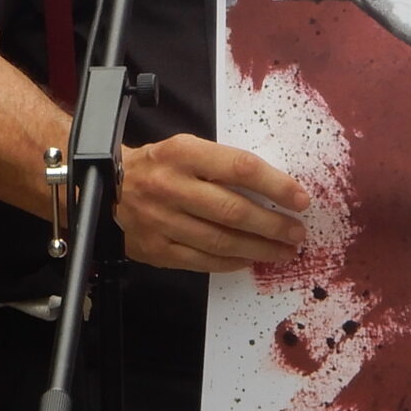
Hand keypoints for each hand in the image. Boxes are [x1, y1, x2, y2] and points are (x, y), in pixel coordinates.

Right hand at [115, 133, 311, 273]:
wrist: (109, 187)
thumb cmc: (160, 166)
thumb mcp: (188, 149)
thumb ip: (224, 165)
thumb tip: (276, 190)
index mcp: (183, 154)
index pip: (240, 168)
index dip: (276, 186)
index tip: (300, 199)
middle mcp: (170, 186)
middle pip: (233, 211)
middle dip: (273, 225)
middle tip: (297, 232)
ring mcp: (160, 221)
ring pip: (220, 241)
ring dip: (259, 249)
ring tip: (283, 250)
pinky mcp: (155, 249)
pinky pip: (202, 260)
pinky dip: (231, 262)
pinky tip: (250, 259)